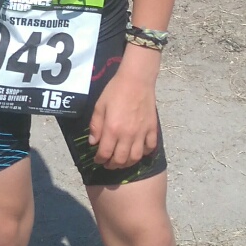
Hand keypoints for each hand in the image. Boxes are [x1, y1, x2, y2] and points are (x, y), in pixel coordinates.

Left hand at [88, 55, 159, 171]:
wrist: (136, 80)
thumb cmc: (115, 91)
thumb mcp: (99, 106)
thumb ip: (95, 126)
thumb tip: (93, 142)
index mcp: (112, 129)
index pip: (105, 153)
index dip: (100, 159)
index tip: (97, 159)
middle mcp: (127, 135)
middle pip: (121, 160)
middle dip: (112, 165)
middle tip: (108, 163)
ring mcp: (142, 133)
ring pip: (135, 158)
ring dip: (127, 163)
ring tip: (122, 161)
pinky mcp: (152, 129)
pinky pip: (150, 148)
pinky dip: (144, 153)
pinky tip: (138, 151)